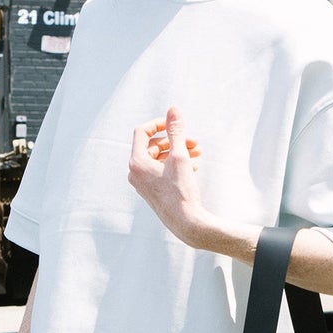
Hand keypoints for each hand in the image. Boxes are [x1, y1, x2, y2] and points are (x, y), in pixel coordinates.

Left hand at [128, 105, 214, 247]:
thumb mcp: (180, 156)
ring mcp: (143, 184)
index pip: (142, 132)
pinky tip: (193, 166)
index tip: (175, 123)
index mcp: (137, 163)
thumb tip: (173, 109)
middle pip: (152, 146)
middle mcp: (136, 173)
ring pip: (158, 159)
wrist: (186, 223)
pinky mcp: (152, 192)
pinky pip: (160, 171)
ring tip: (197, 152)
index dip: (159, 123)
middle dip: (173, 140)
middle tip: (194, 141)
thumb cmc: (181, 191)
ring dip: (177, 152)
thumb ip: (176, 132)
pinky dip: (174, 164)